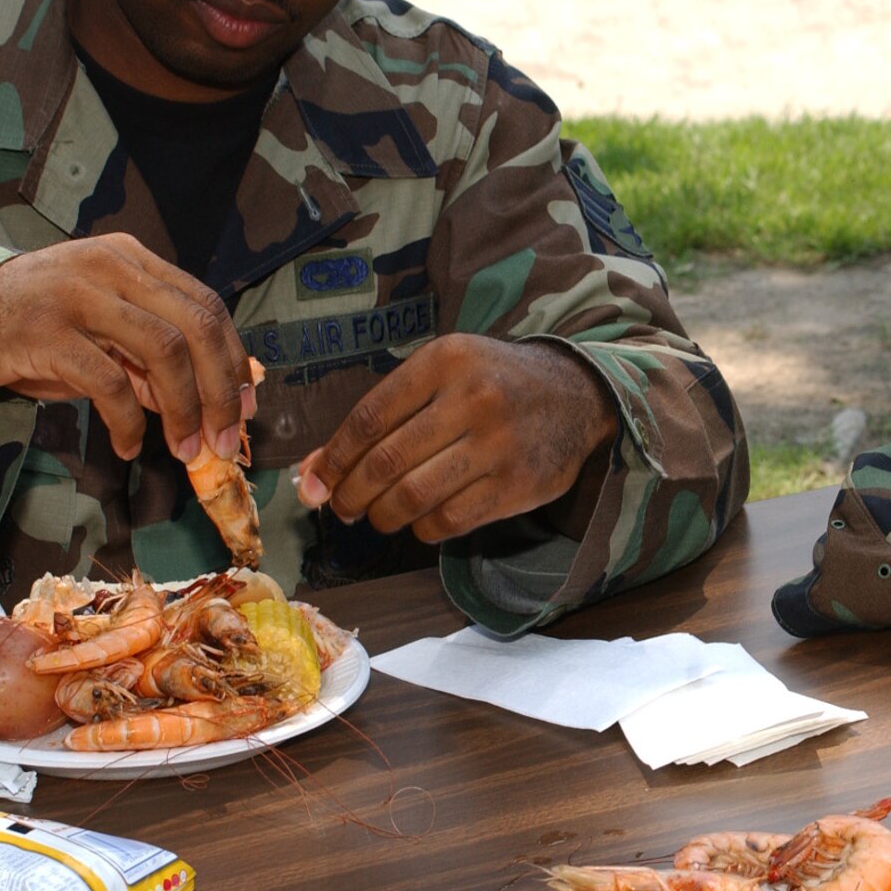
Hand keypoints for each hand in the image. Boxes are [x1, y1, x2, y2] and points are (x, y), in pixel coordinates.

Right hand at [0, 234, 254, 462]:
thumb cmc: (29, 327)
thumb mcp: (98, 329)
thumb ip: (148, 356)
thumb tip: (206, 401)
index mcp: (130, 258)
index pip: (206, 305)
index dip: (233, 359)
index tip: (245, 406)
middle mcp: (110, 266)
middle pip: (195, 326)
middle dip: (220, 390)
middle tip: (224, 440)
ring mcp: (77, 294)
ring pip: (163, 351)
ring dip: (184, 409)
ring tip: (184, 450)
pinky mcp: (45, 330)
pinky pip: (108, 381)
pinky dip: (127, 421)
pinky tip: (125, 445)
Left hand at [294, 334, 617, 542]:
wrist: (575, 394)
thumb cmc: (491, 382)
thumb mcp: (440, 375)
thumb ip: (381, 416)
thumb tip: (314, 473)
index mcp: (445, 361)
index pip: (369, 419)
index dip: (334, 459)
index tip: (317, 483)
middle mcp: (473, 399)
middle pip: (386, 462)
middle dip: (351, 494)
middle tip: (342, 507)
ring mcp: (499, 445)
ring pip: (413, 497)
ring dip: (382, 516)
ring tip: (377, 515)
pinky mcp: (517, 486)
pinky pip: (449, 521)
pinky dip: (422, 529)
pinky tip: (419, 520)